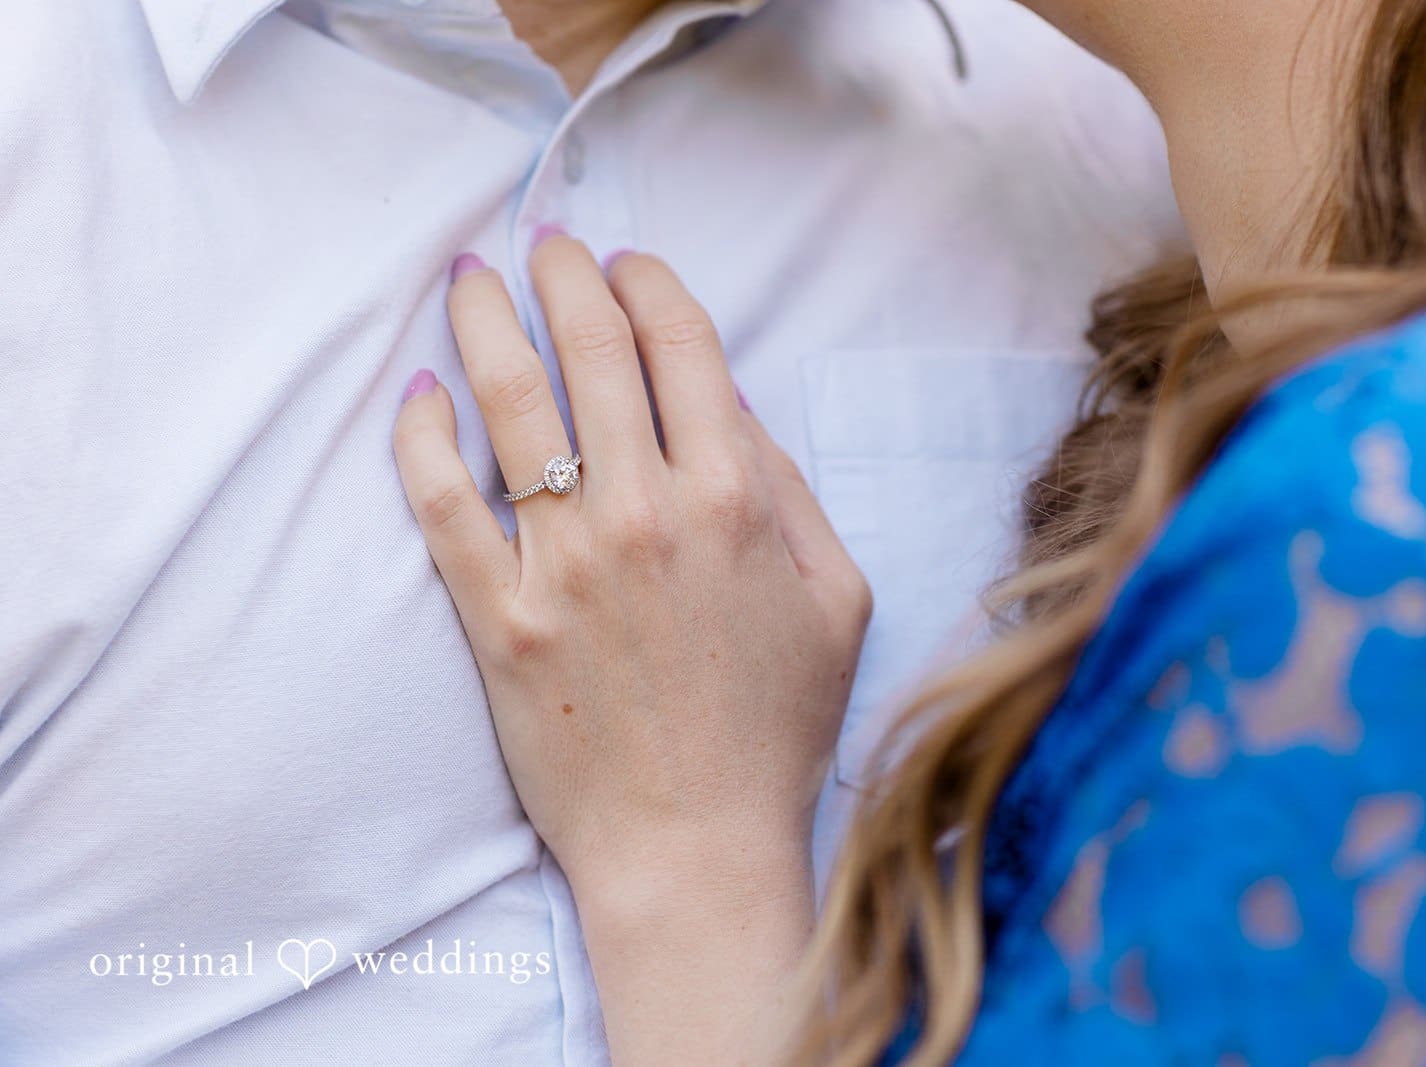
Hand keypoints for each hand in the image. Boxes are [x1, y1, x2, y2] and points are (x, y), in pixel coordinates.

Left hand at [392, 238, 870, 903]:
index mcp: (734, 498)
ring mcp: (563, 562)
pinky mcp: (499, 616)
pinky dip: (422, 438)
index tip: (626, 263)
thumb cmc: (775, 727)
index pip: (680, 344)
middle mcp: (645, 511)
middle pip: (589, 350)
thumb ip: (787, 489)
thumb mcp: (835, 598)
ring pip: (508, 402)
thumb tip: (727, 405)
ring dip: (483, 323)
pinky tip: (419, 396)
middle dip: (563, 274)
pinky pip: (443, 503)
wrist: (695, 844)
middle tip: (544, 244)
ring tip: (469, 280)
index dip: (648, 284)